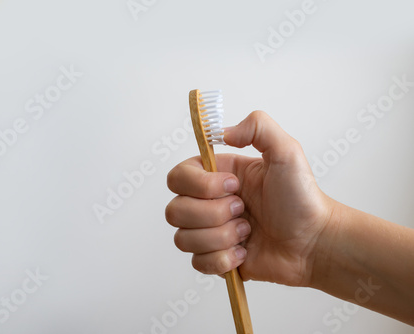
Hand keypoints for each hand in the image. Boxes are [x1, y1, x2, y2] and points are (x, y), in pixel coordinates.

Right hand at [166, 110, 334, 286]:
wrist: (315, 242)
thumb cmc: (302, 198)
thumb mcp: (287, 152)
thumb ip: (258, 126)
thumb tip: (220, 132)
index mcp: (216, 176)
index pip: (177, 177)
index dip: (200, 185)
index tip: (234, 186)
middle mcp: (207, 203)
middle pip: (174, 211)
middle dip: (212, 214)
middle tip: (244, 211)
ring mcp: (209, 232)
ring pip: (183, 239)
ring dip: (221, 237)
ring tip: (247, 231)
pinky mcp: (215, 258)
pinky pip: (197, 263)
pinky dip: (223, 259)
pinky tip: (245, 251)